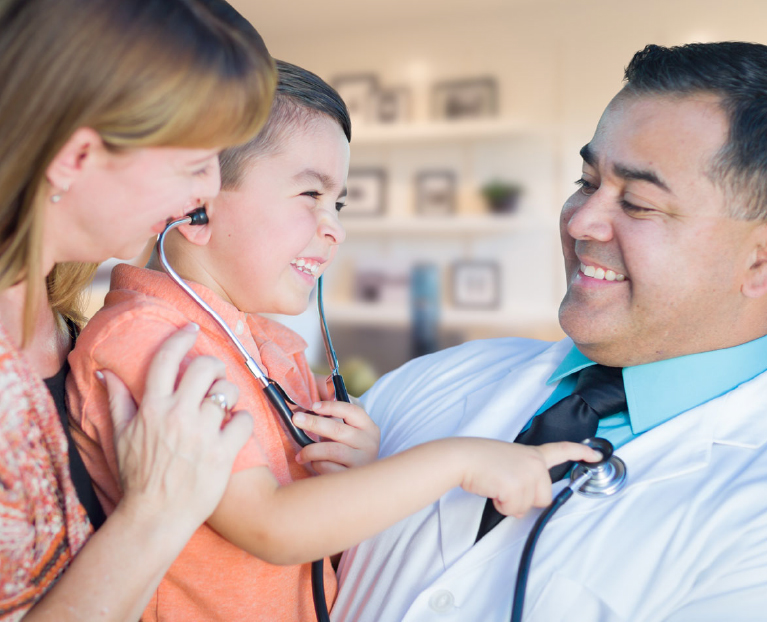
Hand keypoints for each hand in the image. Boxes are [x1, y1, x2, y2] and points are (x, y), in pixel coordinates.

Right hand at [101, 323, 253, 531]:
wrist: (155, 517)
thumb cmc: (138, 477)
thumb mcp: (121, 436)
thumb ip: (117, 401)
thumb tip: (105, 372)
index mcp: (152, 408)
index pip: (167, 359)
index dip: (181, 338)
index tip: (192, 329)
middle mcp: (177, 416)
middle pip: (205, 367)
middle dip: (213, 366)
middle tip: (214, 376)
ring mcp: (201, 434)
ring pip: (228, 392)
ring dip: (229, 394)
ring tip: (224, 406)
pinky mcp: (222, 453)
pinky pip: (243, 420)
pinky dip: (242, 421)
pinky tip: (234, 429)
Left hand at [292, 400, 380, 473]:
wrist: (362, 482)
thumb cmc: (348, 449)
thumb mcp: (349, 430)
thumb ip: (336, 414)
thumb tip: (318, 392)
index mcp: (369, 427)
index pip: (353, 411)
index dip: (332, 407)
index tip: (313, 406)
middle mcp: (369, 444)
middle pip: (338, 430)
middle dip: (313, 423)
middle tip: (296, 419)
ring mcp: (362, 462)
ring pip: (332, 451)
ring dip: (311, 450)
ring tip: (300, 454)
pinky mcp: (351, 478)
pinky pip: (329, 468)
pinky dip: (317, 465)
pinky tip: (314, 464)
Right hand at [459, 440, 600, 517]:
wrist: (463, 458)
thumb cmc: (479, 459)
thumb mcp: (508, 462)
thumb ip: (523, 478)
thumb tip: (522, 507)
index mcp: (532, 453)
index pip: (562, 450)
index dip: (581, 452)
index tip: (596, 454)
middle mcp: (534, 463)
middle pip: (544, 497)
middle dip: (525, 499)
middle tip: (505, 485)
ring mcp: (528, 474)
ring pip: (528, 506)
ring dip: (510, 503)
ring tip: (496, 485)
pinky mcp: (518, 487)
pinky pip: (514, 510)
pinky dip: (501, 505)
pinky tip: (493, 490)